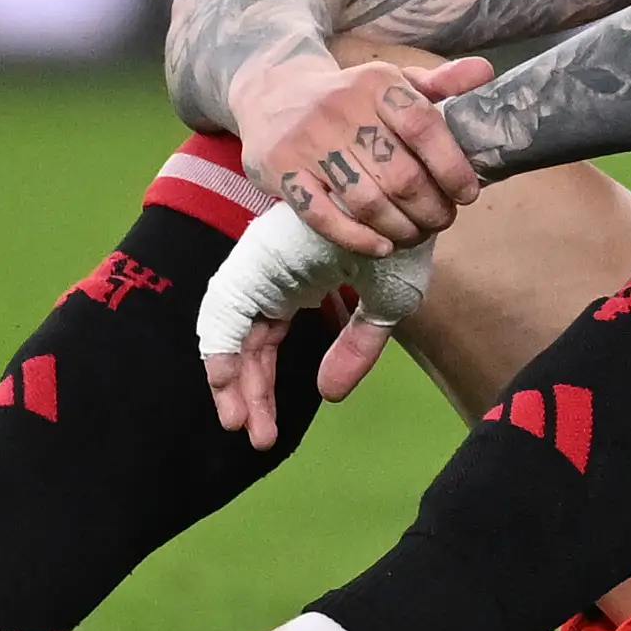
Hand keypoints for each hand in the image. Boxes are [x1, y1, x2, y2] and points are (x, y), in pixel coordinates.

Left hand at [195, 205, 433, 448]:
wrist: (408, 193)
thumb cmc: (401, 237)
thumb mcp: (385, 305)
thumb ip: (357, 348)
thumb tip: (327, 396)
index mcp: (293, 285)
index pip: (261, 345)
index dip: (259, 387)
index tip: (265, 431)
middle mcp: (269, 279)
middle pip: (241, 344)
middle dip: (244, 394)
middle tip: (253, 437)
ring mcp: (261, 267)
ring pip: (226, 330)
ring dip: (227, 377)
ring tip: (239, 422)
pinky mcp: (257, 259)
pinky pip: (226, 307)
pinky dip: (222, 345)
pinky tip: (228, 381)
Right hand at [232, 54, 495, 255]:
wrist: (271, 92)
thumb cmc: (346, 96)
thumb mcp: (390, 81)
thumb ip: (439, 82)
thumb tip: (487, 74)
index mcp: (375, 83)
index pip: (424, 128)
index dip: (453, 168)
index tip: (467, 194)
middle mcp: (340, 108)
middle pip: (400, 175)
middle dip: (431, 209)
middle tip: (441, 220)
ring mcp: (308, 142)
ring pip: (367, 201)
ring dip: (401, 229)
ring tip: (415, 234)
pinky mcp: (281, 171)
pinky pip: (323, 217)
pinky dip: (358, 239)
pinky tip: (381, 247)